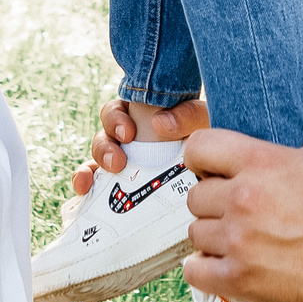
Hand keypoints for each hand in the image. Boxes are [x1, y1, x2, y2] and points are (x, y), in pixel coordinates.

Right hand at [73, 97, 209, 195]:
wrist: (219, 171)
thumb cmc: (208, 140)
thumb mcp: (203, 121)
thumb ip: (188, 115)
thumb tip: (160, 124)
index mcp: (141, 117)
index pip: (117, 112)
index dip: (115, 120)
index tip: (127, 134)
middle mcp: (128, 140)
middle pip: (104, 136)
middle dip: (105, 147)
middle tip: (118, 162)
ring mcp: (124, 163)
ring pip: (97, 159)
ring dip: (95, 165)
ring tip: (107, 177)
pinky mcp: (122, 185)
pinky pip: (95, 184)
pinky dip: (84, 183)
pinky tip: (83, 189)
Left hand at [181, 109, 302, 301]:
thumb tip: (299, 106)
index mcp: (259, 163)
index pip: (197, 147)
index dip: (201, 158)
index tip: (210, 169)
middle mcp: (242, 200)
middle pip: (194, 195)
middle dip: (212, 202)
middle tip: (233, 209)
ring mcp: (238, 241)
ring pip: (195, 232)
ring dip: (212, 235)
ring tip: (236, 238)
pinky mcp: (238, 278)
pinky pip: (195, 270)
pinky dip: (204, 267)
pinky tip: (223, 262)